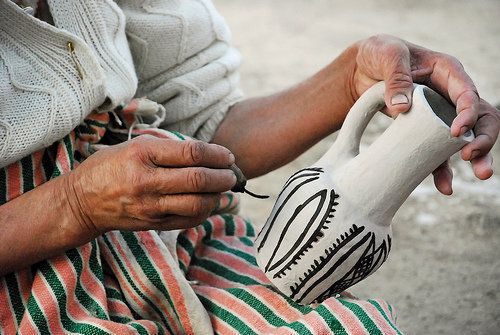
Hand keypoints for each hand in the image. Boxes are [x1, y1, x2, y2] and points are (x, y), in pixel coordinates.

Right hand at [65, 135, 235, 235]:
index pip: (192, 153)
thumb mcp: (135, 146)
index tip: (228, 156)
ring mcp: (150, 206)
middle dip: (224, 176)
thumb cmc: (112, 166)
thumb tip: (209, 154)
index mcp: (143, 154)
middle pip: (199, 180)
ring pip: (197, 203)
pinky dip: (206, 212)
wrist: (83, 201)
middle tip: (232, 174)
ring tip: (223, 189)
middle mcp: (147, 181)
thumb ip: (170, 148)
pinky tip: (209, 203)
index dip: (217, 154)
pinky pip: (189, 220)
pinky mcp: (152, 224)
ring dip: (218, 196)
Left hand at [351, 34, 499, 193]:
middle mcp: (449, 93)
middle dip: (484, 138)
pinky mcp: (425, 130)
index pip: (467, 93)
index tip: (457, 132)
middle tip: (471, 156)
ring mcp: (439, 113)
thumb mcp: (387, 56)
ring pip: (466, 137)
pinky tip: (445, 186)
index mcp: (447, 71)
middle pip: (480, 116)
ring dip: (476, 156)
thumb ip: (396, 77)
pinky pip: (438, 150)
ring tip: (481, 174)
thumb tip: (401, 108)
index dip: (468, 113)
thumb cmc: (379, 54)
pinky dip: (442, 168)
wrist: (361, 70)